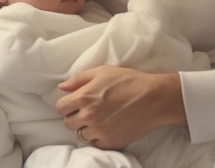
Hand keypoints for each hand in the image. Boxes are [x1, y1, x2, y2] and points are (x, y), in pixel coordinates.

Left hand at [55, 65, 186, 149]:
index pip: (61, 107)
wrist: (154, 98)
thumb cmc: (129, 81)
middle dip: (74, 116)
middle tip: (87, 110)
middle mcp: (89, 116)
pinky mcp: (111, 142)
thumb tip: (62, 87)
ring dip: (86, 127)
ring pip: (80, 134)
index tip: (74, 103)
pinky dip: (98, 137)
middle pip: (68, 123)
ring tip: (98, 119)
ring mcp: (100, 131)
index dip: (66, 104)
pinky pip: (95, 143)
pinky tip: (107, 127)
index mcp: (84, 97)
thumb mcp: (102, 72)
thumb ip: (79, 79)